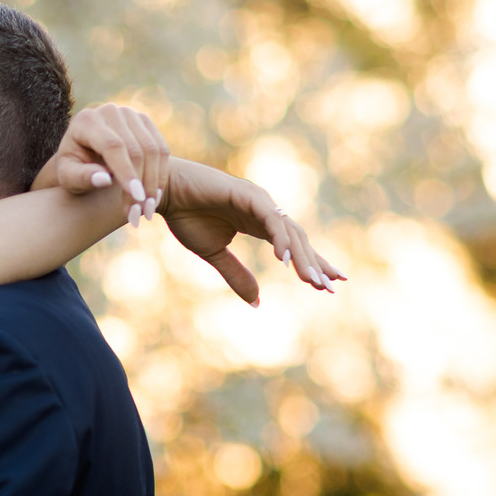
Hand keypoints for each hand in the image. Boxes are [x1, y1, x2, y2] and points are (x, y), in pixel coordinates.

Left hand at [31, 103, 168, 225]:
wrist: (82, 156)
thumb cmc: (71, 169)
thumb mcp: (68, 177)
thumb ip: (82, 177)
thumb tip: (104, 180)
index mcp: (86, 121)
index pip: (113, 146)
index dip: (126, 172)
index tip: (136, 198)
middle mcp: (110, 112)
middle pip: (136, 149)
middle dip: (142, 184)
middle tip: (141, 214)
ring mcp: (130, 114)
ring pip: (153, 149)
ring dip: (154, 183)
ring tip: (148, 211)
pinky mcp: (145, 122)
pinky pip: (161, 149)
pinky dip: (160, 175)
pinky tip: (154, 198)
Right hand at [159, 158, 345, 304]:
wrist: (166, 192)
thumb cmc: (186, 217)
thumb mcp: (214, 253)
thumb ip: (236, 274)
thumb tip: (257, 302)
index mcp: (258, 223)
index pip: (291, 246)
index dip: (310, 263)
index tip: (328, 284)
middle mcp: (264, 210)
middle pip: (297, 240)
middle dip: (314, 263)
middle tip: (329, 286)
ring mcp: (258, 200)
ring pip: (288, 231)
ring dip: (300, 256)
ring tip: (312, 279)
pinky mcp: (247, 194)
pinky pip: (270, 219)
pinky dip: (279, 238)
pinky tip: (284, 259)